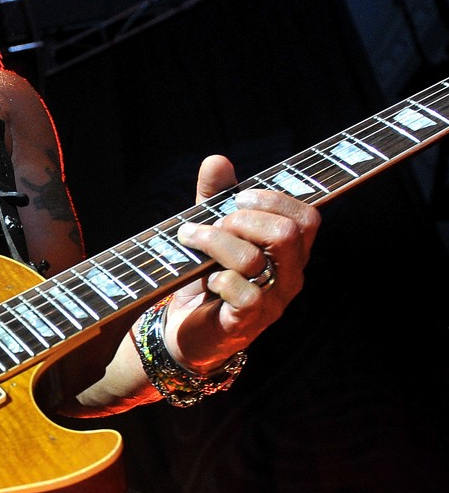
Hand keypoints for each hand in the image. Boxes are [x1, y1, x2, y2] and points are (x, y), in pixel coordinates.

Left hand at [167, 155, 319, 371]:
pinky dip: (220, 279)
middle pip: (288, 234)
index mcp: (290, 252)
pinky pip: (245, 295)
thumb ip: (214, 198)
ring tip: (191, 240)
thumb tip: (217, 160)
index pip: (307, 217)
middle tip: (214, 224)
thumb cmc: (205, 277)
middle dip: (244, 220)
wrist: (185, 331)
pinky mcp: (246, 323)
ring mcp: (272, 302)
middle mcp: (289, 276)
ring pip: (256, 259)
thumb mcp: (210, 232)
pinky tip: (208, 279)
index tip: (236, 199)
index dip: (273, 200)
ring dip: (216, 242)